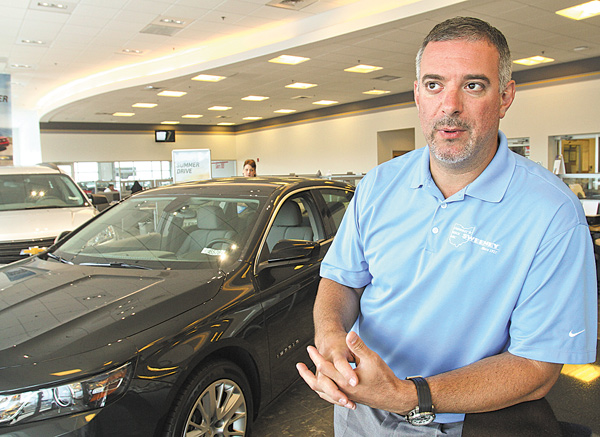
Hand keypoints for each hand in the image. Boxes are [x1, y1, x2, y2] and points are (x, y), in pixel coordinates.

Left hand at [298, 331, 414, 413]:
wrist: (394, 396)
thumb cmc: (384, 378)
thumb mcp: (372, 358)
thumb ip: (358, 346)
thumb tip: (350, 334)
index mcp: (346, 381)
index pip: (325, 367)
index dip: (316, 357)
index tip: (309, 349)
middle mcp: (343, 390)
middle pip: (319, 383)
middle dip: (308, 373)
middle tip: (299, 365)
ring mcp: (346, 396)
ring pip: (323, 392)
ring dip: (312, 383)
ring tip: (305, 376)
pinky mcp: (350, 398)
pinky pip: (331, 397)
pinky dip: (323, 391)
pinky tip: (322, 386)